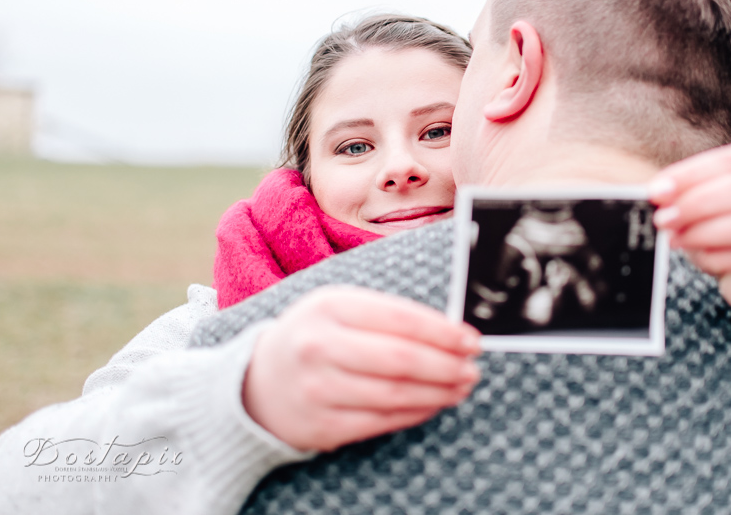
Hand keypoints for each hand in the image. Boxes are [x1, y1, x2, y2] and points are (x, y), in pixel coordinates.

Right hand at [242, 285, 481, 451]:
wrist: (257, 383)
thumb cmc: (314, 337)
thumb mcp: (340, 308)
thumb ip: (389, 314)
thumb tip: (451, 332)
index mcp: (329, 306)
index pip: (401, 319)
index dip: (444, 332)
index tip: (472, 340)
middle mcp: (319, 346)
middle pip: (401, 360)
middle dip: (447, 365)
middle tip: (473, 368)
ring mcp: (318, 389)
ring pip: (396, 394)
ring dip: (440, 392)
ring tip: (462, 386)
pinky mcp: (322, 426)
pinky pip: (383, 421)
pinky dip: (417, 413)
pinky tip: (434, 403)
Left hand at [648, 145, 730, 341]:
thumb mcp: (711, 204)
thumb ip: (690, 194)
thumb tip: (657, 193)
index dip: (692, 173)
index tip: (658, 190)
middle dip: (697, 202)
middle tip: (664, 217)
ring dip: (702, 232)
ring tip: (673, 238)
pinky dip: (714, 257)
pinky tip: (697, 257)